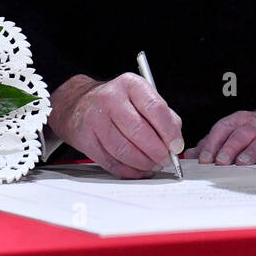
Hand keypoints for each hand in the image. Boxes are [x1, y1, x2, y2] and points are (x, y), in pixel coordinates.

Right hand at [47, 73, 183, 178]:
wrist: (79, 104)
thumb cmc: (118, 102)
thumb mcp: (141, 97)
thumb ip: (163, 116)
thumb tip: (175, 142)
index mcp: (130, 84)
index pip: (155, 108)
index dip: (169, 131)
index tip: (176, 146)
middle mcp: (110, 98)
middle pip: (138, 131)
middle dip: (156, 151)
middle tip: (165, 160)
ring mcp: (95, 118)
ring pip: (123, 150)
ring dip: (143, 163)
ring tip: (153, 166)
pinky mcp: (85, 139)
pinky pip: (110, 162)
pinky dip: (128, 171)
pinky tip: (137, 169)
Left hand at [191, 101, 255, 165]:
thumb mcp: (233, 131)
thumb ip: (212, 143)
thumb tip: (190, 156)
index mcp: (238, 121)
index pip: (222, 129)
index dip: (212, 144)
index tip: (204, 159)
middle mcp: (255, 125)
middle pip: (241, 134)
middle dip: (230, 148)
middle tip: (221, 162)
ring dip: (251, 151)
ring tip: (243, 163)